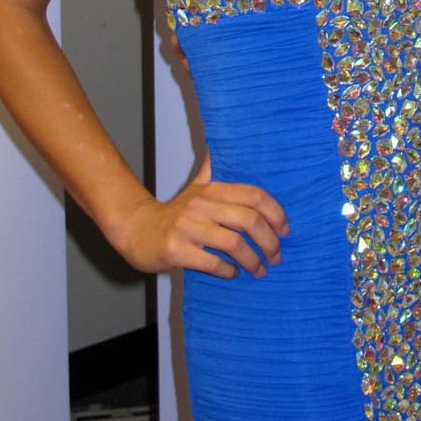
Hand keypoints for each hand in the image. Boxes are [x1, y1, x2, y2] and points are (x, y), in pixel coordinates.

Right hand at [112, 155, 288, 277]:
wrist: (135, 230)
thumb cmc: (173, 213)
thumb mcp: (196, 187)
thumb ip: (215, 170)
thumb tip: (228, 146)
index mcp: (211, 189)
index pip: (253, 195)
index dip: (276, 212)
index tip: (285, 229)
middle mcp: (200, 204)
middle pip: (248, 220)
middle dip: (269, 240)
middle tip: (277, 256)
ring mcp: (187, 227)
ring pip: (233, 243)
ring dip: (252, 260)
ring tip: (261, 270)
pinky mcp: (175, 250)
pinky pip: (212, 262)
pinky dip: (228, 270)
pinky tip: (233, 274)